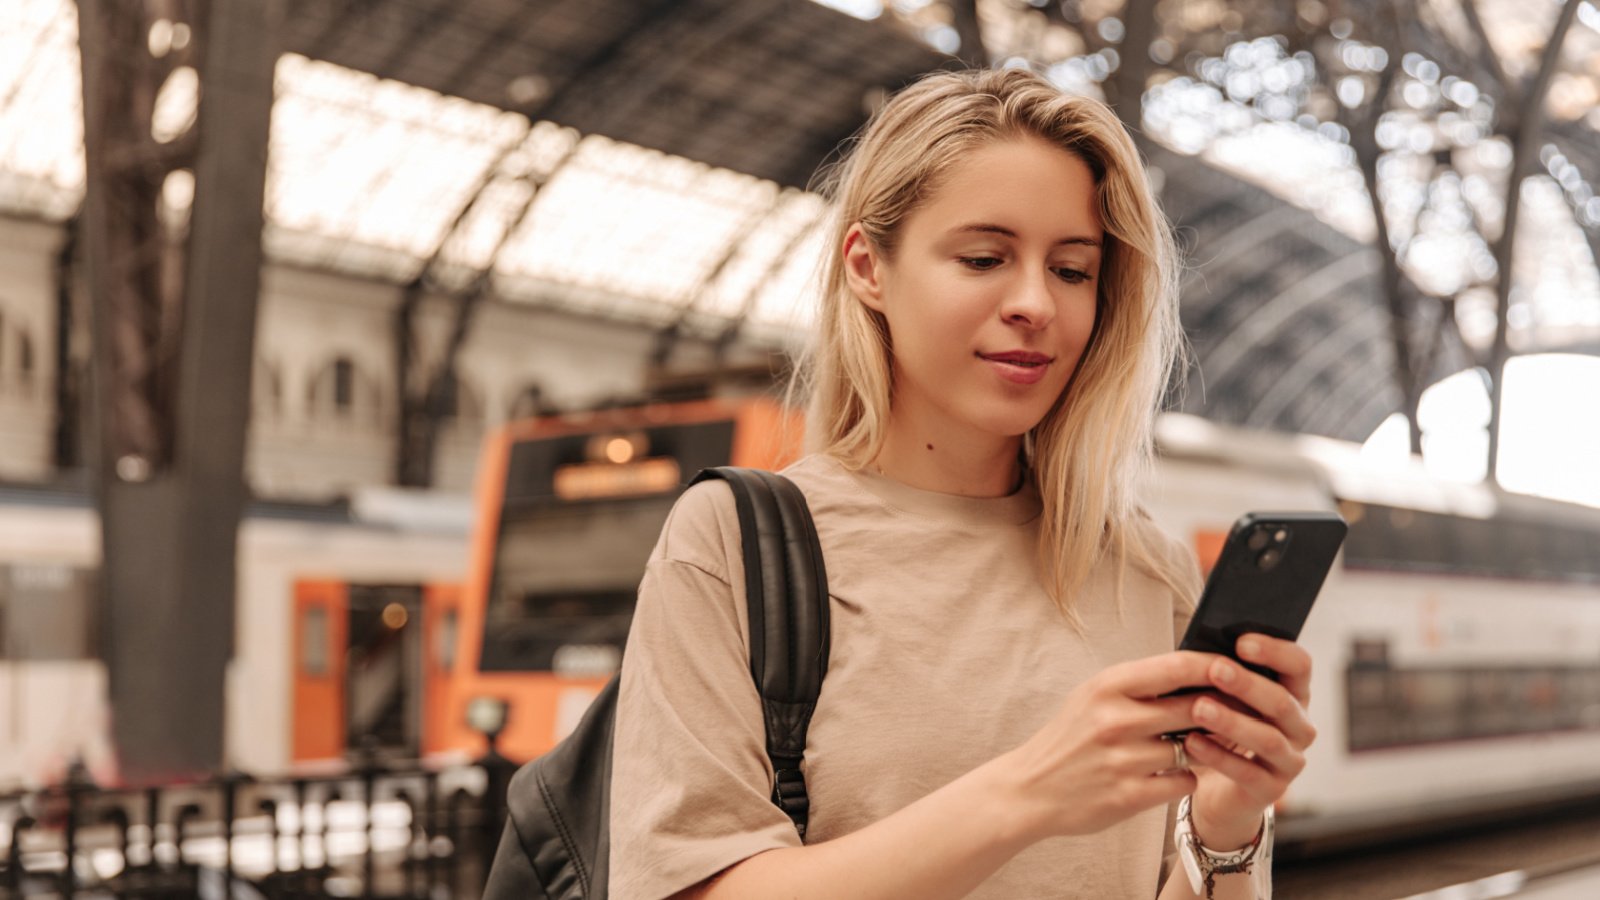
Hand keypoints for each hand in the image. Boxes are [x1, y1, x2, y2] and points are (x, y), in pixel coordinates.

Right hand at [999, 651, 1218, 840]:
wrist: (1030, 789)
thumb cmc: (1071, 736)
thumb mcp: (1095, 697)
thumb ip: (1141, 684)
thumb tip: (1202, 670)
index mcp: (1107, 687)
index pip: (1177, 667)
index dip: (1215, 667)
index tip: (1237, 668)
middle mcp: (1115, 720)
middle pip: (1195, 707)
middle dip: (1224, 710)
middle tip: (1242, 710)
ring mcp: (1123, 760)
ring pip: (1195, 748)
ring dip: (1206, 748)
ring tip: (1206, 744)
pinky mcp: (1129, 796)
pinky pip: (1184, 782)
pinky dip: (1187, 777)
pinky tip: (1175, 774)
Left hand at [1181, 634, 1316, 849]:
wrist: (1217, 789)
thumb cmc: (1219, 730)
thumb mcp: (1225, 699)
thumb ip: (1223, 676)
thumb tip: (1200, 647)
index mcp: (1293, 695)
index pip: (1299, 665)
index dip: (1275, 651)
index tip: (1241, 641)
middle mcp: (1299, 727)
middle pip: (1282, 701)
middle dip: (1247, 684)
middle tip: (1215, 669)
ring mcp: (1290, 761)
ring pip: (1268, 738)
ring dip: (1232, 721)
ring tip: (1199, 708)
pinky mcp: (1272, 790)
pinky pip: (1247, 772)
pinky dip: (1218, 756)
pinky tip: (1192, 742)